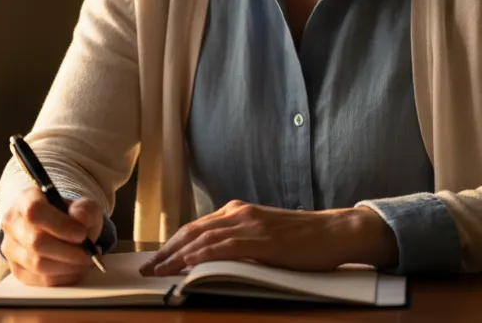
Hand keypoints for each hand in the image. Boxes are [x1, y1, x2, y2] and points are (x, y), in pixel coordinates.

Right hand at [0, 187, 103, 286]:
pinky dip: (63, 278)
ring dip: (68, 267)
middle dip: (68, 252)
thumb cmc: (71, 216)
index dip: (60, 225)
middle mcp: (12, 223)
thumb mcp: (83, 206)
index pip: (34, 212)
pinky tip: (77, 270)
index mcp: (26, 199)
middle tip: (89, 253)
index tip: (82, 234)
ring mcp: (11, 249)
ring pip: (37, 264)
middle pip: (35, 242)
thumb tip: (81, 221)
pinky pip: (40, 280)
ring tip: (86, 261)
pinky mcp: (17, 270)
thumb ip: (85, 210)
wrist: (60, 230)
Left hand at [138, 200, 397, 275]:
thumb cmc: (303, 238)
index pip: (197, 226)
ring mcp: (248, 223)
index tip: (156, 257)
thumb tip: (215, 258)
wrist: (334, 231)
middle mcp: (238, 212)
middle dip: (166, 249)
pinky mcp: (258, 238)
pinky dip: (199, 256)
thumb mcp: (265, 234)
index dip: (173, 242)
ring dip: (175, 256)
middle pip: (192, 230)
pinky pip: (221, 248)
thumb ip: (241, 239)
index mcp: (238, 211)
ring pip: (201, 238)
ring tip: (158, 271)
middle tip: (147, 267)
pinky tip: (186, 265)